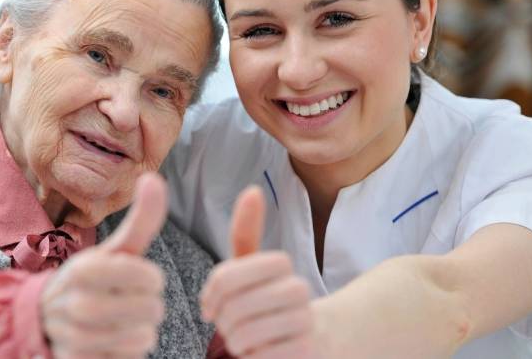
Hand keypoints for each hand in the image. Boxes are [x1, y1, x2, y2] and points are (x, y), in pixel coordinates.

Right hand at [41, 172, 167, 358]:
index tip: (135, 277)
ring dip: (140, 330)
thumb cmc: (95, 279)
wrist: (46, 318)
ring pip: (143, 338)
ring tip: (121, 320)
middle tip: (127, 300)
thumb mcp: (117, 248)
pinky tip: (110, 340)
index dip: (150, 279)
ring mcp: (76, 337)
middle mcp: (77, 303)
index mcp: (86, 269)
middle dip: (147, 305)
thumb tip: (153, 176)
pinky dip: (126, 352)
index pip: (150, 278)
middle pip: (151, 310)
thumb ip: (141, 218)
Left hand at [201, 187, 313, 357]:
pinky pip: (257, 357)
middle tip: (232, 325)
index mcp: (282, 264)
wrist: (319, 338)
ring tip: (246, 338)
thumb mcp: (254, 266)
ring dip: (236, 342)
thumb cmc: (271, 300)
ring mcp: (305, 322)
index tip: (213, 304)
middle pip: (232, 307)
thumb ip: (246, 232)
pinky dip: (250, 358)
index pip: (225, 277)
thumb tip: (252, 189)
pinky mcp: (305, 352)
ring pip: (243, 334)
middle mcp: (298, 289)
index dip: (212, 294)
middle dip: (224, 321)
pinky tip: (262, 352)